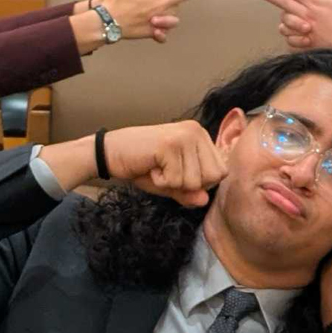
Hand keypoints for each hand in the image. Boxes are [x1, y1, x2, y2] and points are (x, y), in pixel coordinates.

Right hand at [93, 0, 213, 43]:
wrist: (105, 23)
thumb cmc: (113, 0)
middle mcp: (159, 5)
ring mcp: (157, 19)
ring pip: (175, 16)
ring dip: (173, 12)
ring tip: (165, 10)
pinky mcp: (152, 31)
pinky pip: (164, 32)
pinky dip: (163, 31)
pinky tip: (159, 29)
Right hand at [100, 120, 228, 206]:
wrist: (110, 153)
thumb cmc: (142, 166)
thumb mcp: (171, 184)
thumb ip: (190, 192)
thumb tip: (204, 200)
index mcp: (201, 136)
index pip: (221, 171)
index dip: (200, 182)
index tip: (177, 172)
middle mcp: (196, 131)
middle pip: (212, 177)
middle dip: (189, 184)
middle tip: (167, 171)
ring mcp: (184, 136)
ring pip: (194, 181)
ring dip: (172, 183)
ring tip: (158, 167)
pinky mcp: (169, 145)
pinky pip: (176, 181)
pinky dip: (160, 182)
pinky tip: (151, 167)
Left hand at [249, 0, 331, 51]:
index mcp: (317, 1)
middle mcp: (308, 14)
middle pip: (282, 1)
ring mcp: (304, 29)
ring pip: (284, 21)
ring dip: (283, 17)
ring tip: (286, 14)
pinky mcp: (305, 42)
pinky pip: (288, 38)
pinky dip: (289, 34)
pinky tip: (293, 31)